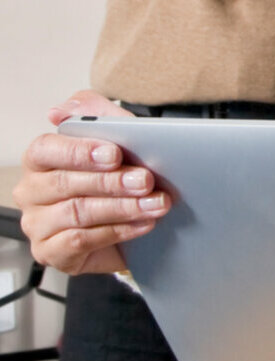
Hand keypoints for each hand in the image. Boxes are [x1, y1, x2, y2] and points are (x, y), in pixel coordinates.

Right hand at [13, 91, 167, 273]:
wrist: (129, 229)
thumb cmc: (118, 179)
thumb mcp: (118, 139)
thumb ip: (96, 115)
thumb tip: (61, 109)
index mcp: (41, 161)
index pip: (45, 150)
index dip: (79, 151)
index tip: (114, 154)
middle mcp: (32, 192)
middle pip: (64, 183)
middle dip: (111, 181)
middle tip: (145, 180)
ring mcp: (37, 224)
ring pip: (76, 212)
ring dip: (122, 207)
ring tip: (156, 203)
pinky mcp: (50, 251)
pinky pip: (80, 241)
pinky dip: (117, 231)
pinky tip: (143, 224)